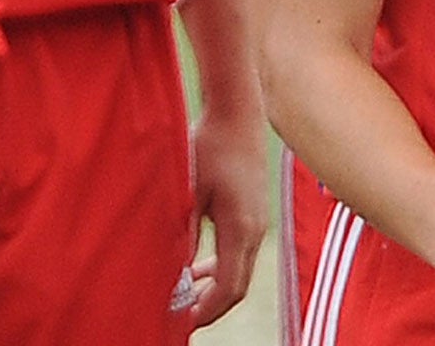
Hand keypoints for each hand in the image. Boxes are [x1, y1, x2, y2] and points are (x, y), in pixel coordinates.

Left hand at [183, 105, 267, 326]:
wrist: (236, 111)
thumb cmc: (211, 146)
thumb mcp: (189, 191)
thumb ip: (184, 233)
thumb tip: (176, 272)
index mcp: (240, 228)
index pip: (230, 288)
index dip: (207, 311)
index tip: (183, 323)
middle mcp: (255, 230)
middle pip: (238, 286)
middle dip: (211, 306)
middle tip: (182, 318)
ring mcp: (258, 221)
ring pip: (240, 270)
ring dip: (216, 288)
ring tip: (186, 299)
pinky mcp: (254, 212)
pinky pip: (240, 253)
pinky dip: (221, 268)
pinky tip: (198, 267)